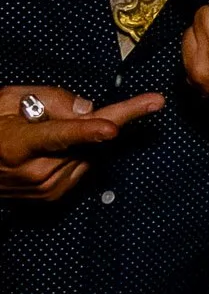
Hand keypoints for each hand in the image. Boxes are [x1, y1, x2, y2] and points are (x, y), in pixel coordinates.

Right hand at [0, 86, 162, 200]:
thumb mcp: (9, 100)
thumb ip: (49, 98)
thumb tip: (87, 109)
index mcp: (17, 145)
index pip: (58, 135)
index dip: (88, 131)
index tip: (112, 128)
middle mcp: (33, 171)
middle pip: (86, 142)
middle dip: (99, 122)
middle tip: (114, 108)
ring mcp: (45, 187)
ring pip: (89, 152)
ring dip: (83, 139)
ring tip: (49, 134)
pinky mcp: (54, 194)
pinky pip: (84, 165)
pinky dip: (78, 153)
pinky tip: (55, 149)